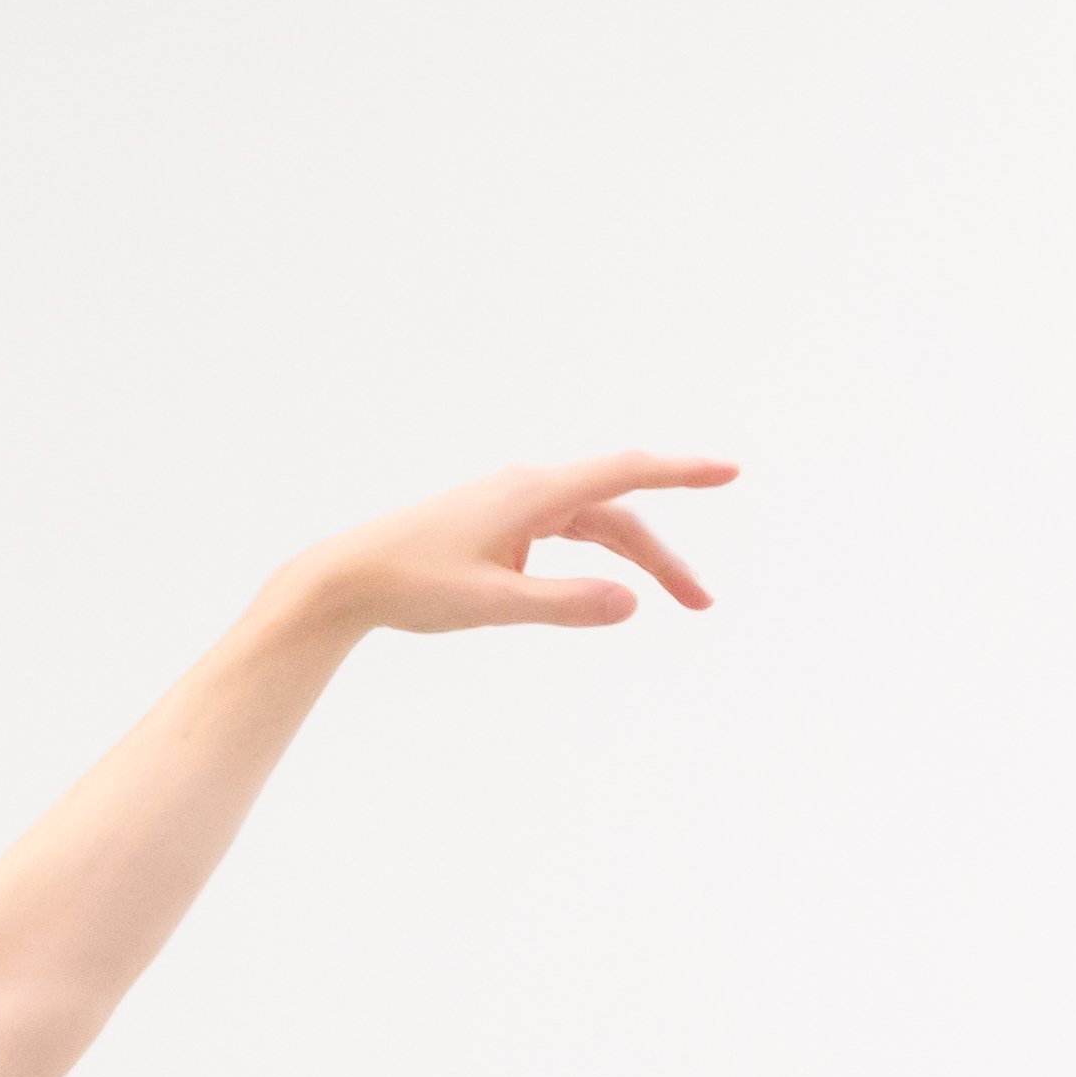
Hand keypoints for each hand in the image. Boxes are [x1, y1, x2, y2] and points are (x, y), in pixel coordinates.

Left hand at [264, 453, 731, 641]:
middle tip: (703, 603)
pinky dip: (596, 555)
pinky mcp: (500, 523)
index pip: (625, 474)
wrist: (346, 579)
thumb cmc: (411, 586)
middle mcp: (529, 489)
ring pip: (594, 525)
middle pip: (618, 515)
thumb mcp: (491, 604)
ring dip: (635, 560)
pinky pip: (566, 530)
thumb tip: (631, 603)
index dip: (682, 472)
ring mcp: (514, 504)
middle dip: (665, 556)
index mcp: (532, 494)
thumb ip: (563, 605)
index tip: (729, 471)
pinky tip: (598, 588)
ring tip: (673, 601)